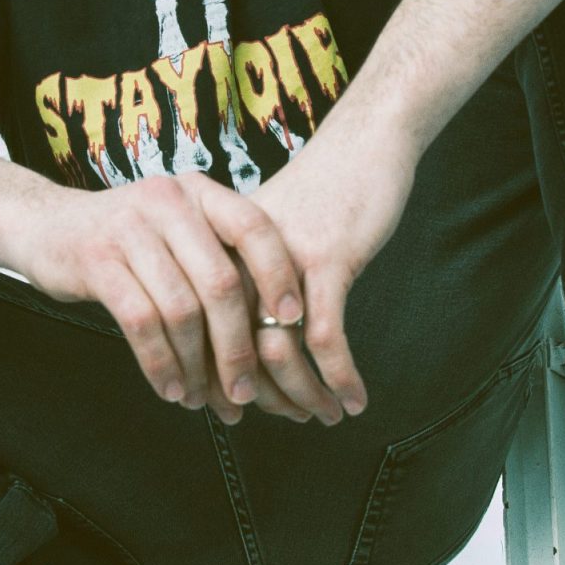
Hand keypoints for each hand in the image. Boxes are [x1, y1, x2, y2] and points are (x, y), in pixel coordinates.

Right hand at [15, 173, 339, 425]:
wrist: (45, 226)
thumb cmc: (127, 241)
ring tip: (200, 398)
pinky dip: (159, 362)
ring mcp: (129, 227)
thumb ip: (217, 261)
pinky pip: (140, 321)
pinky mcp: (95, 259)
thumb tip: (275, 331)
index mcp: (198, 191)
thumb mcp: (176, 232)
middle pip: (221, 281)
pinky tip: (168, 388)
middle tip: (242, 391)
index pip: (254, 227)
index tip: (292, 321)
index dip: (278, 275)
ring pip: (181, 309)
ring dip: (196, 365)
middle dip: (237, 346)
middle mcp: (168, 200)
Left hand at [243, 123, 419, 423]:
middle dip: (260, 398)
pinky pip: (326, 339)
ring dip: (303, 395)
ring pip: (278, 354)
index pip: (203, 336)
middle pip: (234, 352)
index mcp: (216, 257)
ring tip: (325, 415)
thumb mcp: (269, 239)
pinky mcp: (325, 263)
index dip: (216, 382)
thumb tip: (243, 346)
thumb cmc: (319, 196)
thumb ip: (249, 282)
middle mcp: (238, 263)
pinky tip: (353, 399)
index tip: (235, 411)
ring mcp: (280, 264)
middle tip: (289, 420)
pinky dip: (340, 378)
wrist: (361, 145)